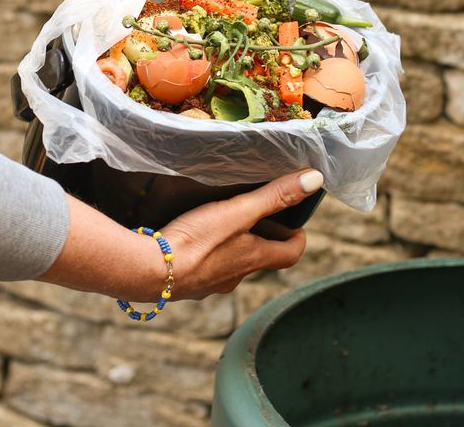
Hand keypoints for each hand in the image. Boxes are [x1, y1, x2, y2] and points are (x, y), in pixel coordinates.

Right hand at [159, 168, 322, 299]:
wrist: (149, 271)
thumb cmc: (197, 242)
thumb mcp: (239, 211)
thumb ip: (274, 196)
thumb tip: (314, 180)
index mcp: (254, 259)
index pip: (290, 255)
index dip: (297, 239)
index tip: (297, 225)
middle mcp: (236, 276)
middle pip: (260, 257)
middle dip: (263, 237)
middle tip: (257, 214)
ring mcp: (210, 283)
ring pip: (231, 264)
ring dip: (234, 246)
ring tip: (222, 222)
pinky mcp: (185, 284)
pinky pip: (204, 268)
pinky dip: (207, 255)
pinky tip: (192, 240)